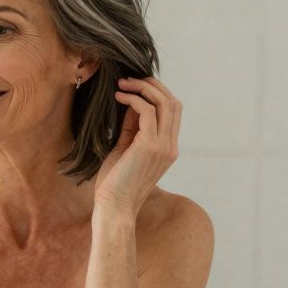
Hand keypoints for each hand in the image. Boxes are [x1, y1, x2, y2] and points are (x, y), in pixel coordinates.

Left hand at [91, 77, 180, 217]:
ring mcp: (163, 146)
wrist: (114, 207)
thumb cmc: (115, 183)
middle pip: (173, 102)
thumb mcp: (124, 149)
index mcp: (168, 148)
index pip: (172, 111)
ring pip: (164, 103)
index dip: (156, 93)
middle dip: (152, 85)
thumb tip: (131, 103)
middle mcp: (171, 146)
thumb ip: (132, 128)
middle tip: (128, 79)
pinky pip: (148, 111)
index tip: (134, 86)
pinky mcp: (150, 146)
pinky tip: (118, 97)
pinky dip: (134, 99)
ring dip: (142, 88)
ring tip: (121, 84)